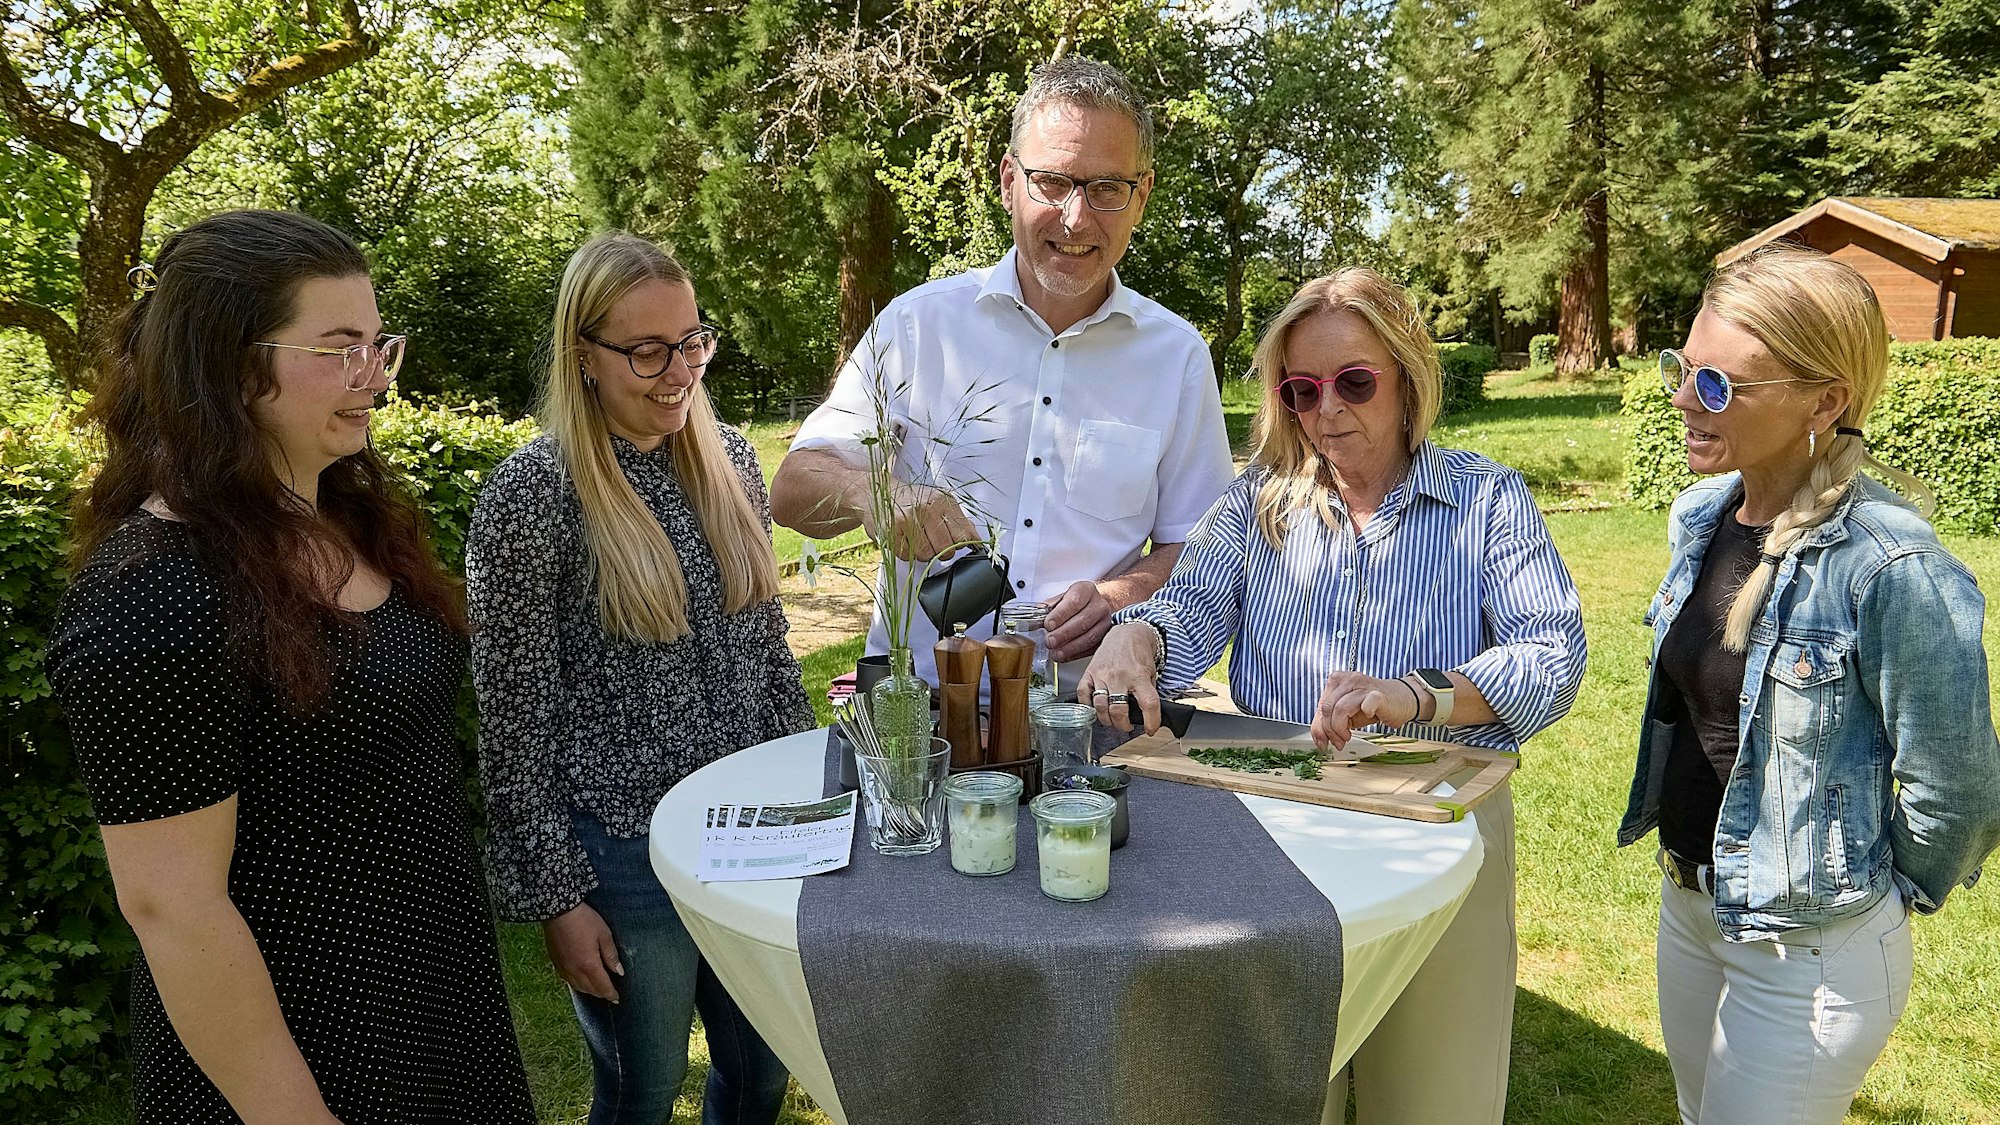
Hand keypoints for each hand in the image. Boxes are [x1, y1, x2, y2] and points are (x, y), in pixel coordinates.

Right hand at [543, 903, 622, 1002]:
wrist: (558, 911)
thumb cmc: (584, 920)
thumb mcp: (604, 934)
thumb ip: (611, 955)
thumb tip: (619, 972)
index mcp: (589, 965)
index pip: (602, 987)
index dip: (611, 994)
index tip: (617, 998)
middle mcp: (574, 971)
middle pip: (590, 990)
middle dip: (601, 993)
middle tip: (609, 994)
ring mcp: (563, 968)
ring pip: (578, 987)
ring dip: (589, 990)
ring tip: (598, 989)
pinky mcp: (555, 963)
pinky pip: (568, 980)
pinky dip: (577, 984)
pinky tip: (581, 980)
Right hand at [863, 481, 978, 561]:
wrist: (876, 492)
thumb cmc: (909, 500)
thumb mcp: (938, 502)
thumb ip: (959, 522)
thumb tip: (978, 542)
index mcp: (942, 500)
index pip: (964, 537)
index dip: (958, 545)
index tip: (952, 543)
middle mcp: (926, 507)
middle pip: (946, 550)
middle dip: (939, 551)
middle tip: (929, 539)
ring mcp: (908, 519)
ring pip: (927, 555)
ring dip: (922, 553)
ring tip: (915, 538)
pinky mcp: (891, 531)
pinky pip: (908, 556)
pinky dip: (906, 553)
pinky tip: (903, 539)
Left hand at [1043, 580, 1113, 661]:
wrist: (1094, 606)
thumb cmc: (1075, 602)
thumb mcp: (1062, 598)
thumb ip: (1049, 607)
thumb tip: (1036, 618)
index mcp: (1086, 591)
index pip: (1074, 601)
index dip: (1060, 614)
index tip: (1048, 624)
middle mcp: (1099, 605)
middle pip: (1083, 621)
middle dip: (1064, 633)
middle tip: (1050, 641)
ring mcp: (1105, 622)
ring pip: (1089, 637)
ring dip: (1070, 647)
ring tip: (1056, 652)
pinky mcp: (1106, 637)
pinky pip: (1092, 648)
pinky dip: (1077, 654)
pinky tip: (1065, 656)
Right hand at [1077, 622, 1162, 733]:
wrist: (1127, 633)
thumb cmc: (1139, 654)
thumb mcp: (1151, 673)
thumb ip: (1147, 693)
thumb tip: (1146, 716)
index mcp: (1139, 676)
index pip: (1148, 704)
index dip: (1151, 722)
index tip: (1150, 729)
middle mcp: (1120, 676)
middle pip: (1118, 711)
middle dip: (1123, 726)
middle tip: (1126, 726)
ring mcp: (1102, 674)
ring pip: (1100, 707)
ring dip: (1106, 720)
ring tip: (1111, 720)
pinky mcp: (1089, 672)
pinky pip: (1083, 694)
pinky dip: (1087, 706)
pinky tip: (1095, 709)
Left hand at [1310, 671, 1420, 751]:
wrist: (1401, 700)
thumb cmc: (1372, 706)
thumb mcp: (1346, 714)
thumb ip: (1330, 722)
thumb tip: (1319, 740)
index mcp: (1337, 681)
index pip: (1320, 706)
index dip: (1319, 728)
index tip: (1322, 742)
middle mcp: (1348, 680)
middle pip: (1327, 708)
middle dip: (1330, 731)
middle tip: (1339, 742)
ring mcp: (1362, 685)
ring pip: (1340, 709)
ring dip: (1340, 729)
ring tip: (1347, 737)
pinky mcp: (1377, 694)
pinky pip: (1365, 704)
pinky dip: (1364, 713)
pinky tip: (1368, 716)